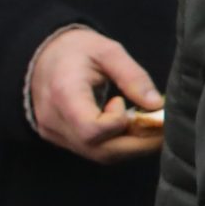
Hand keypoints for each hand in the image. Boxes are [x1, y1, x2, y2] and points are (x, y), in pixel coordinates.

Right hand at [28, 27, 163, 162]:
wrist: (43, 56)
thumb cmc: (77, 50)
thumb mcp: (108, 51)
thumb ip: (133, 77)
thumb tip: (157, 105)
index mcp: (63, 94)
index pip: (91, 129)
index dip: (118, 123)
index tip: (123, 102)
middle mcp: (55, 120)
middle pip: (101, 151)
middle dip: (139, 143)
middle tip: (161, 126)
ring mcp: (55, 133)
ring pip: (100, 155)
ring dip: (131, 145)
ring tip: (145, 123)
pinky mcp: (60, 139)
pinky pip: (94, 151)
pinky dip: (117, 144)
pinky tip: (128, 126)